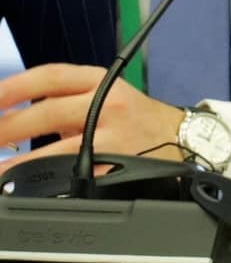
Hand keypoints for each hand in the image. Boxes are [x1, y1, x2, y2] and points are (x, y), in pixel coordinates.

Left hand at [0, 64, 187, 163]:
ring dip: (20, 162)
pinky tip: (30, 186)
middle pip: (49, 111)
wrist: (182, 137)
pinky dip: (48, 181)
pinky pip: (75, 174)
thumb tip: (14, 115)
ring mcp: (113, 137)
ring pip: (59, 149)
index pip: (51, 76)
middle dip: (8, 126)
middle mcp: (107, 104)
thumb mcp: (105, 93)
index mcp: (100, 81)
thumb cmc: (135, 116)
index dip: (15, 87)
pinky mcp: (116, 166)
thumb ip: (64, 99)